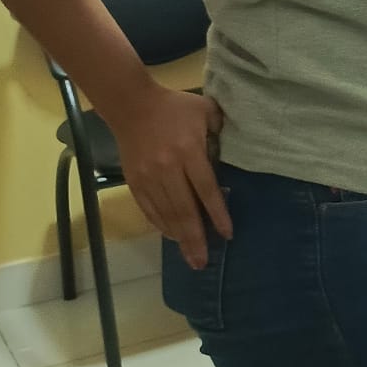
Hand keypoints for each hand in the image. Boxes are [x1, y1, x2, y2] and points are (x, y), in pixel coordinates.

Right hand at [108, 86, 229, 267]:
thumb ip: (222, 130)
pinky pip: (149, 209)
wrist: (131, 105)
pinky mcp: (134, 181)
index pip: (206, 190)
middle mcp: (167, 168)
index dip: (218, 214)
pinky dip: (161, 225)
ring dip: (179, 237)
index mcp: (188, 151)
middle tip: (204, 262)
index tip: (227, 234)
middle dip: (196, 238)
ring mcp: (148, 177)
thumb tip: (235, 153)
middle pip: (184, 210)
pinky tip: (172, 236)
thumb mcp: (206, 110)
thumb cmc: (175, 107)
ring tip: (191, 257)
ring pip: (166, 213)